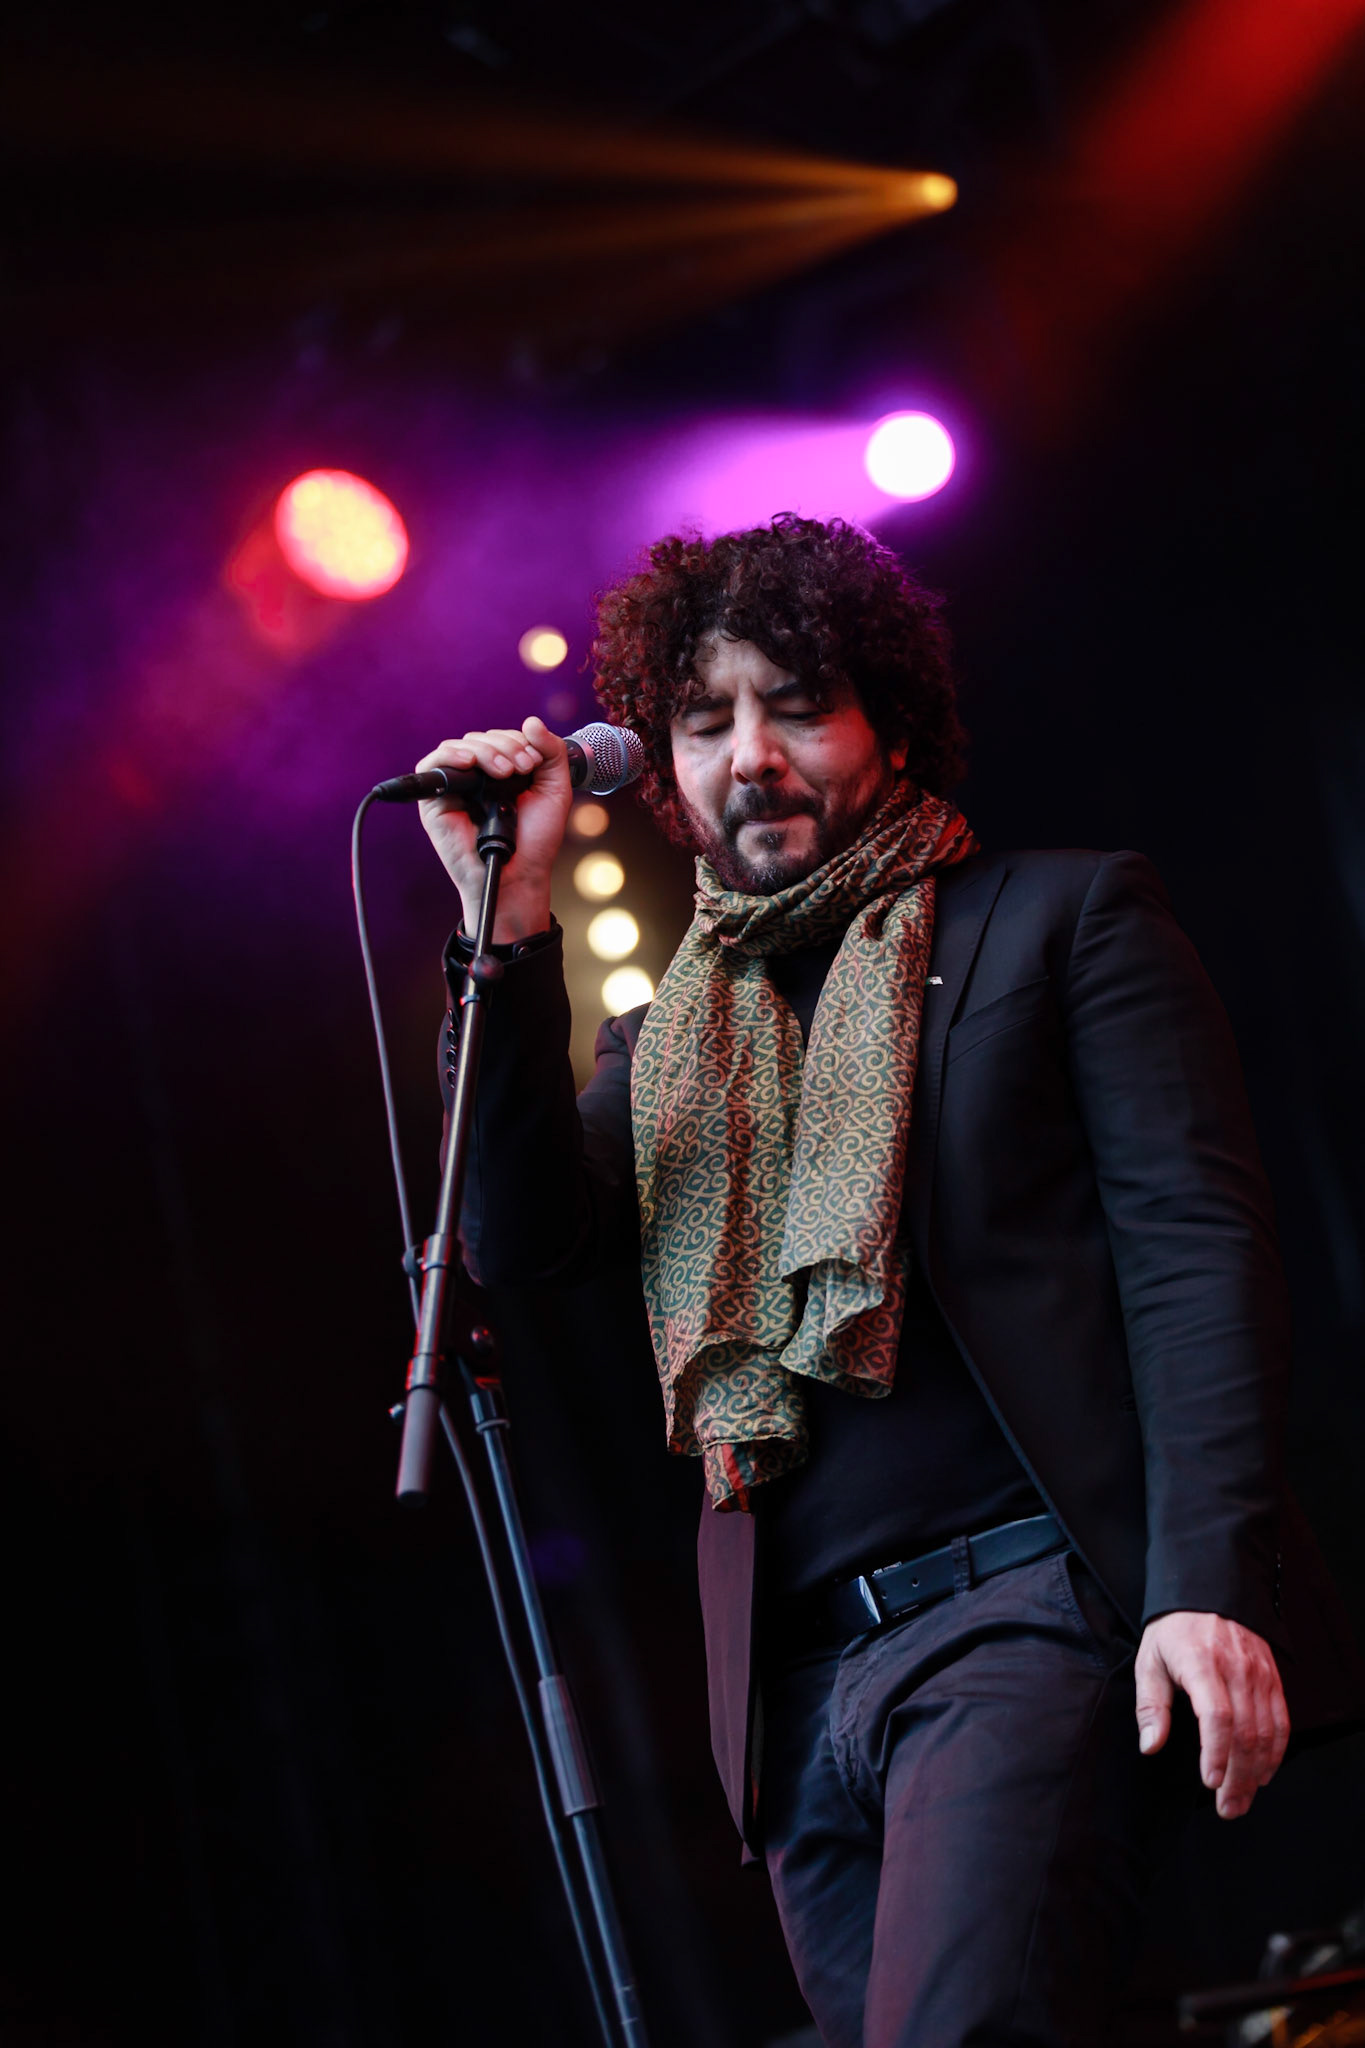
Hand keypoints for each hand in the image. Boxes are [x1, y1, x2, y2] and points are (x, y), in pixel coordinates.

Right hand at [416, 715, 572, 942]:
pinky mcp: (435, 801)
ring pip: (460, 747)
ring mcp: (455, 787)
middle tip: (523, 768)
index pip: (501, 737)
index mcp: (501, 771)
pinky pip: (432, 765)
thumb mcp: (554, 789)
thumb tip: (530, 721)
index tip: (534, 764)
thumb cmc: (536, 839)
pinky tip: (470, 764)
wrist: (520, 874)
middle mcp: (476, 776)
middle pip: (480, 739)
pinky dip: (451, 756)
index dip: (517, 741)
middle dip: (505, 747)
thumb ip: (551, 752)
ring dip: (485, 752)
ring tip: (505, 773)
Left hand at [1135, 1611, 1288, 1817]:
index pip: (1217, 1715)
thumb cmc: (1174, 1629)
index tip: (1210, 1782)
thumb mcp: (1150, 1659)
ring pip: (1265, 1732)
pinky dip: (1275, 1752)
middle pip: (1244, 1732)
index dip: (1216, 1752)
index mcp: (1202, 1662)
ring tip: (1241, 1801)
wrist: (1208, 1592)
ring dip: (1256, 1772)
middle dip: (1237, 1777)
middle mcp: (1236, 1669)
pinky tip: (1263, 1773)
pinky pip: (1280, 1721)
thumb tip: (1150, 1745)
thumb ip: (1151, 1705)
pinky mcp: (1272, 1678)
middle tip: (1227, 1808)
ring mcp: (1259, 1674)